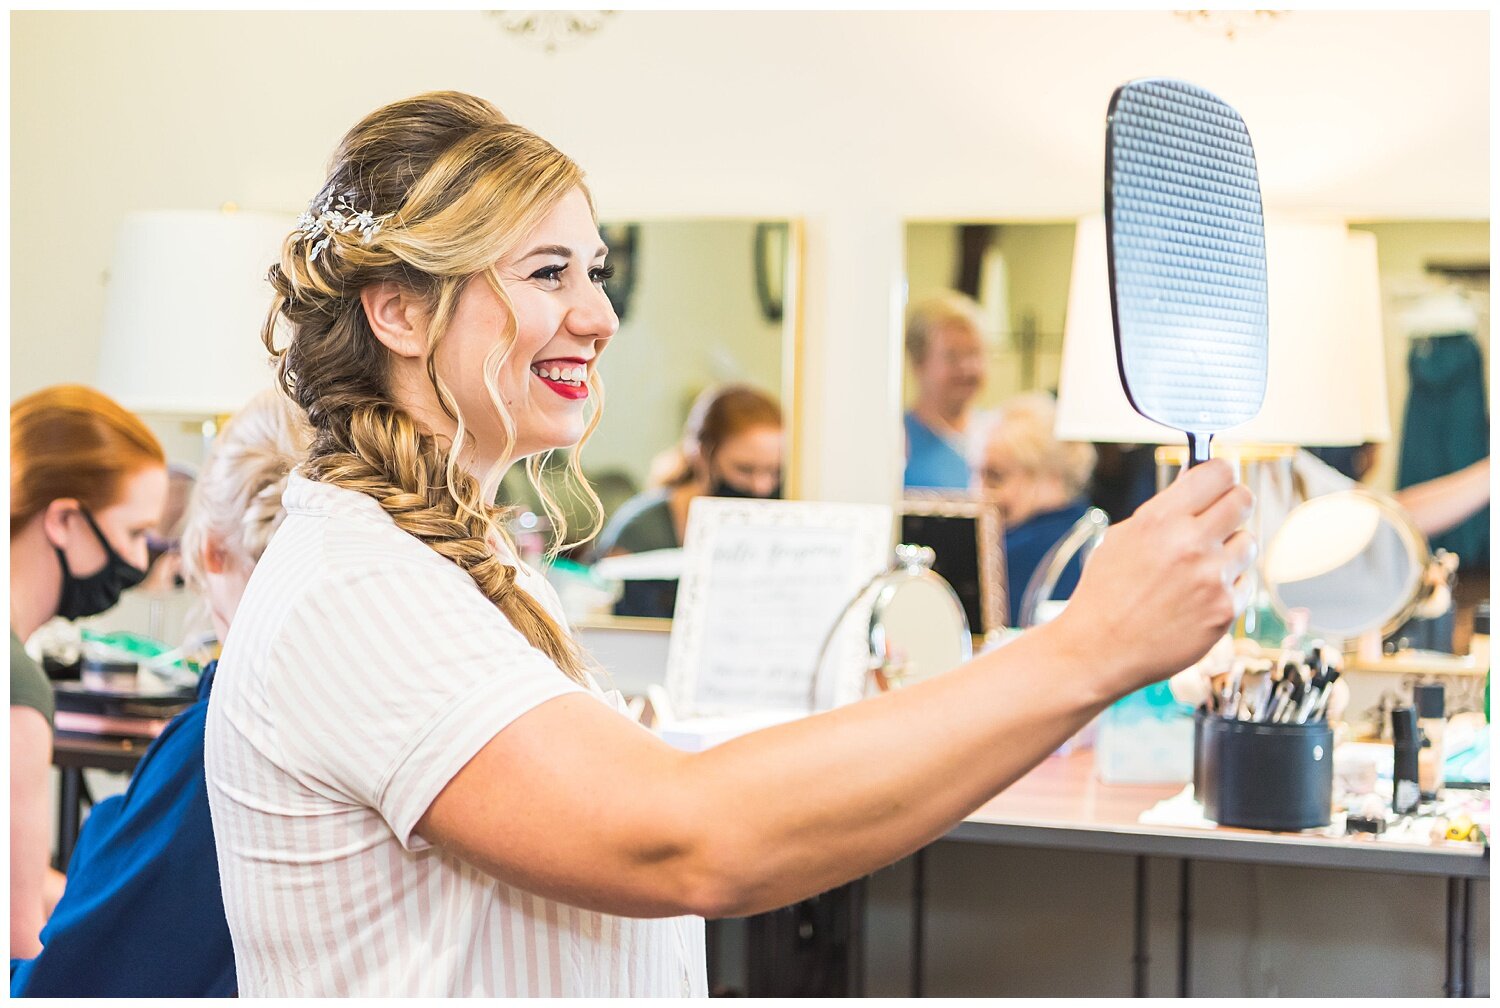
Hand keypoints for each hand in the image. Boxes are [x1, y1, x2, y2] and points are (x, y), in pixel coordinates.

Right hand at [1051, 459, 1254, 699]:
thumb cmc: (1106, 593)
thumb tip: (1198, 485)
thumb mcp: (1122, 538)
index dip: (1221, 473)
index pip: (1218, 472)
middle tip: (1220, 518)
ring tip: (1200, 568)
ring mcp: (1212, 578)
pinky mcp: (1226, 609)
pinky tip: (1198, 597)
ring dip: (1230, 549)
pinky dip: (1227, 586)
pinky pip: (1244, 582)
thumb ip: (1164, 511)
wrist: (1099, 649)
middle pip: (1243, 500)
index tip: (1220, 481)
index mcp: (1160, 519)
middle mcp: (1191, 543)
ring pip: (1248, 542)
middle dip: (1233, 505)